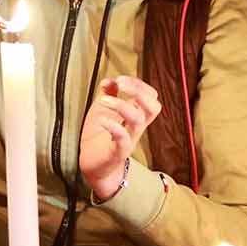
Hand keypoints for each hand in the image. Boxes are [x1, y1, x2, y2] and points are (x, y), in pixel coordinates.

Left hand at [79, 75, 161, 199]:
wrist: (92, 166)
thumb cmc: (100, 138)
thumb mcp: (102, 110)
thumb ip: (108, 94)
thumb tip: (109, 80)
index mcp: (135, 116)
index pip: (149, 96)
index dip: (138, 84)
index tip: (120, 79)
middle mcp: (136, 128)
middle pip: (153, 107)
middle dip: (139, 91)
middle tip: (121, 84)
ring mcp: (129, 140)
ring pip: (138, 120)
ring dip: (121, 105)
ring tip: (104, 100)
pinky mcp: (118, 152)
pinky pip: (123, 139)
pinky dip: (113, 126)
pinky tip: (102, 120)